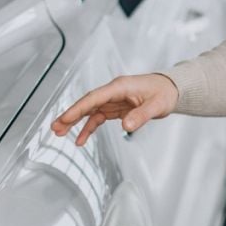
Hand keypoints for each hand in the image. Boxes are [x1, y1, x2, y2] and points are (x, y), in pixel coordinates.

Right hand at [51, 73, 179, 145]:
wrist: (171, 89)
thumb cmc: (164, 92)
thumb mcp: (157, 105)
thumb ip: (141, 115)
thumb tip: (126, 127)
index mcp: (120, 86)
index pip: (94, 97)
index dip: (79, 108)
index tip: (65, 118)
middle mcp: (113, 91)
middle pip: (87, 103)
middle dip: (70, 115)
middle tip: (55, 127)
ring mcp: (113, 100)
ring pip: (89, 111)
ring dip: (75, 122)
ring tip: (59, 133)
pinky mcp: (115, 108)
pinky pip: (98, 118)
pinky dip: (89, 128)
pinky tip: (80, 139)